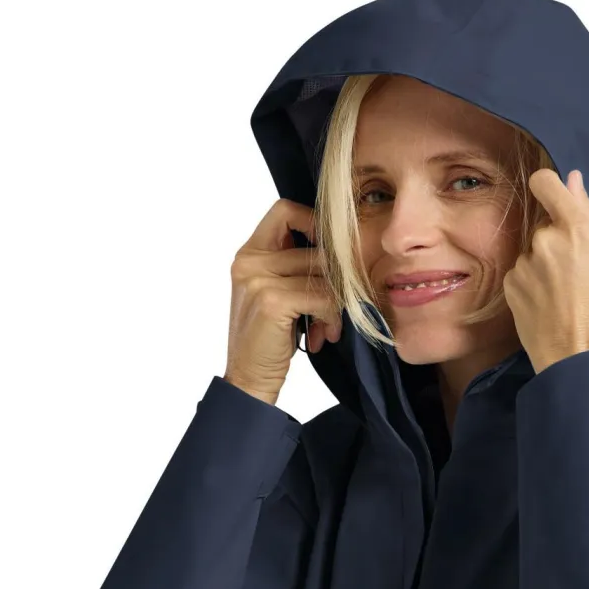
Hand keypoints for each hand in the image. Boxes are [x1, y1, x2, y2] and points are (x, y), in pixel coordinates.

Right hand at [225, 199, 341, 402]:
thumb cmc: (268, 340)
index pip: (284, 210)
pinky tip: (323, 336)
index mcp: (248, 254)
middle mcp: (249, 261)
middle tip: (335, 309)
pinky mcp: (273, 301)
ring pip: (324, 275)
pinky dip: (332, 318)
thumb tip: (340, 250)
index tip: (330, 253)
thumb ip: (294, 268)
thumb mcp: (276, 295)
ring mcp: (258, 279)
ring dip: (336, 305)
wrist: (249, 378)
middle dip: (335, 281)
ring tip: (328, 327)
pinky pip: (323, 297)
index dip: (314, 223)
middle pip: (315, 247)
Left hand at [502, 169, 588, 373]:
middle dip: (553, 242)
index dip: (547, 186)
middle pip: (543, 225)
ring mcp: (525, 262)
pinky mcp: (511, 283)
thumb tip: (573, 181)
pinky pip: (520, 272)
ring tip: (559, 295)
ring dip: (541, 265)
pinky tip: (545, 305)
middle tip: (572, 273)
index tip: (551, 197)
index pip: (546, 182)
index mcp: (578, 229)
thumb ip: (585, 216)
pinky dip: (530, 284)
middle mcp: (546, 239)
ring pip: (531, 252)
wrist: (578, 357)